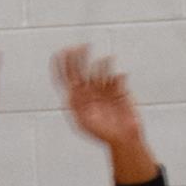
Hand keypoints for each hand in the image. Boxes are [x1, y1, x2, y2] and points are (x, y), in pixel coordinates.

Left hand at [55, 46, 156, 182]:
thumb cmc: (103, 134)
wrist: (124, 138)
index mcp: (76, 99)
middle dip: (79, 57)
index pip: (65, 78)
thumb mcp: (84, 121)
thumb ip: (76, 104)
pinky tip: (118, 76)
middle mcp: (87, 91)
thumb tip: (71, 88)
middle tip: (82, 46)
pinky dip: (116, 74)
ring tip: (105, 64)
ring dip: (100, 65)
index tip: (62, 51)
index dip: (61, 64)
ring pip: (98, 69)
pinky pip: (116, 75)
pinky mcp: (118, 88)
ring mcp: (102, 88)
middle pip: (79, 69)